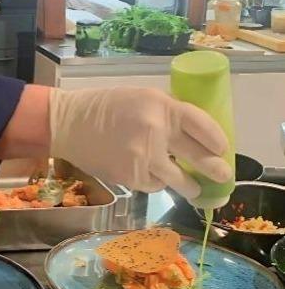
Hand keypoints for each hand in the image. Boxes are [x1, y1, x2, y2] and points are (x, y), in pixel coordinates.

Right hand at [48, 87, 231, 198]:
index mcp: (161, 106)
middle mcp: (156, 131)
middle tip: (222, 176)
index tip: (222, 149)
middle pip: (200, 157)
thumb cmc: (104, 108)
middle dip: (215, 170)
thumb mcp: (140, 99)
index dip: (217, 141)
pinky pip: (154, 184)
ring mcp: (144, 157)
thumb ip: (166, 114)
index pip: (203, 126)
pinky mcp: (131, 176)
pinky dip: (154, 182)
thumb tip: (193, 136)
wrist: (67, 123)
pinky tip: (145, 173)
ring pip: (179, 180)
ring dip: (189, 186)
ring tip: (194, 189)